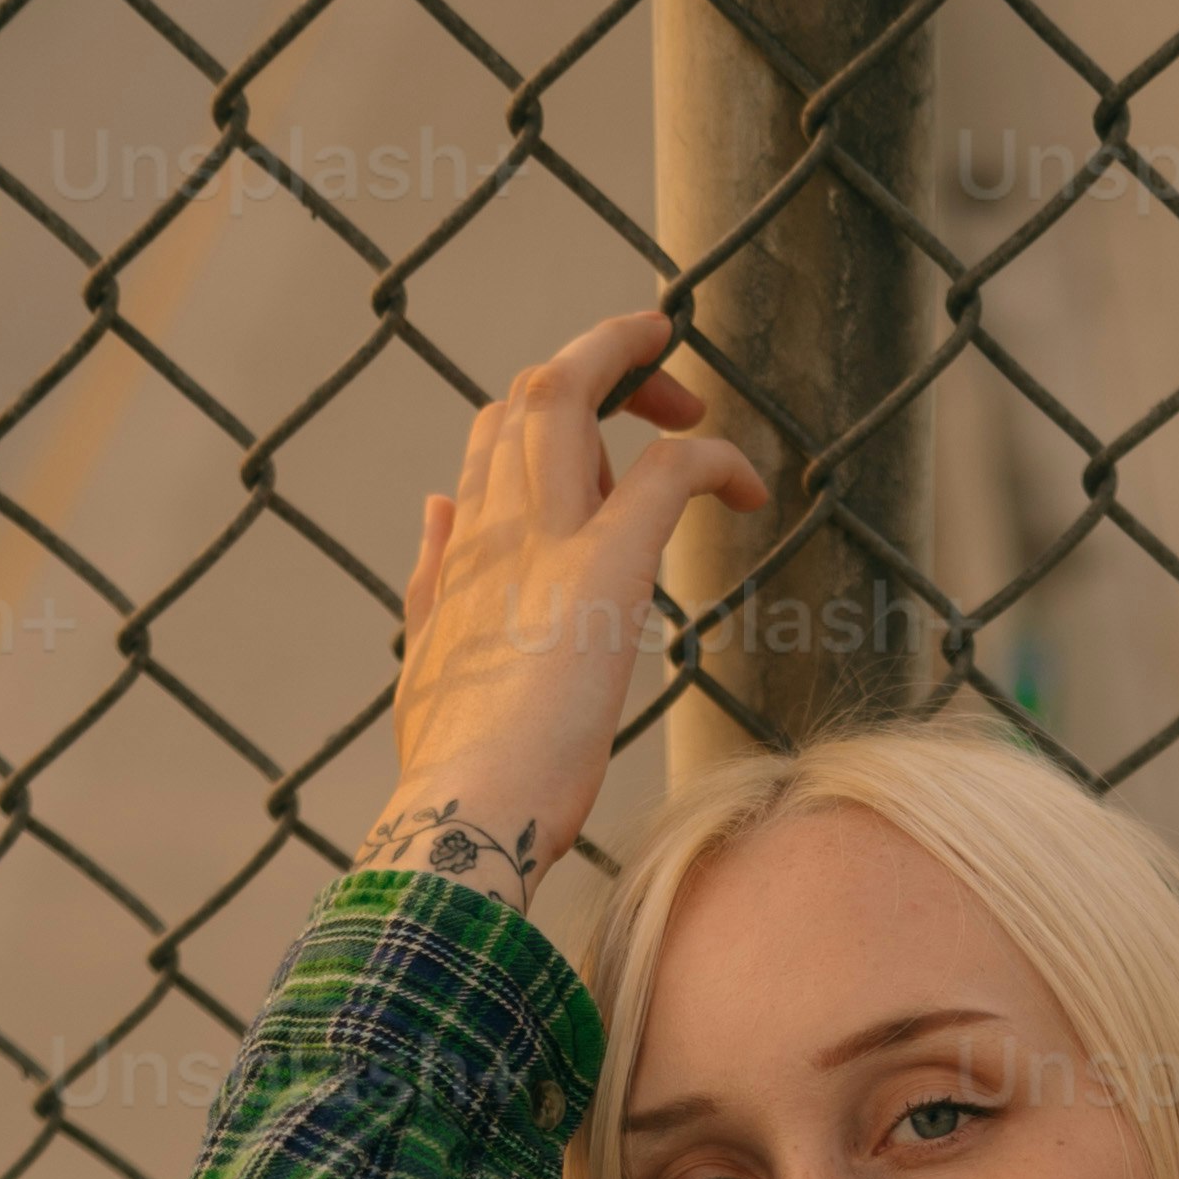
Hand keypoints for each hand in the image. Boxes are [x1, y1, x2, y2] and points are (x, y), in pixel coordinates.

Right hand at [365, 306, 769, 902]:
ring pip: (571, 392)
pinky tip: (749, 487)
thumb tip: (437, 505)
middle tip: (666, 402)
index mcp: (463, 550)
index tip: (604, 449)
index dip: (548, 419)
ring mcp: (544, 538)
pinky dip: (715, 458)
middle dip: (600, 363)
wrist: (466, 815)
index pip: (495, 435)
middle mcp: (496, 524)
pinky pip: (669, 471)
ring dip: (640, 374)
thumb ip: (433, 576)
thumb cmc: (454, 765)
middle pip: (533, 390)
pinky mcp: (603, 567)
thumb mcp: (428, 656)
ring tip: (695, 413)